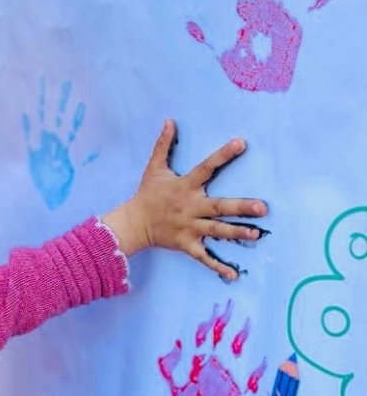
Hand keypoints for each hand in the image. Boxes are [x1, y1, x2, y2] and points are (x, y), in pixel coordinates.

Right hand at [100, 120, 266, 279]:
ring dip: (235, 233)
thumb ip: (164, 145)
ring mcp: (189, 228)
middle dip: (240, 207)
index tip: (241, 143)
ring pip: (216, 231)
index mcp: (185, 186)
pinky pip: (204, 257)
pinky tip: (233, 274)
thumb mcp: (154, 168)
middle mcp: (191, 207)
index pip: (207, 167)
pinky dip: (217, 266)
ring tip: (255, 234)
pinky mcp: (186, 244)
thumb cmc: (147, 194)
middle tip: (263, 207)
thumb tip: (170, 120)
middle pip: (219, 207)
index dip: (223, 155)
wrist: (133, 223)